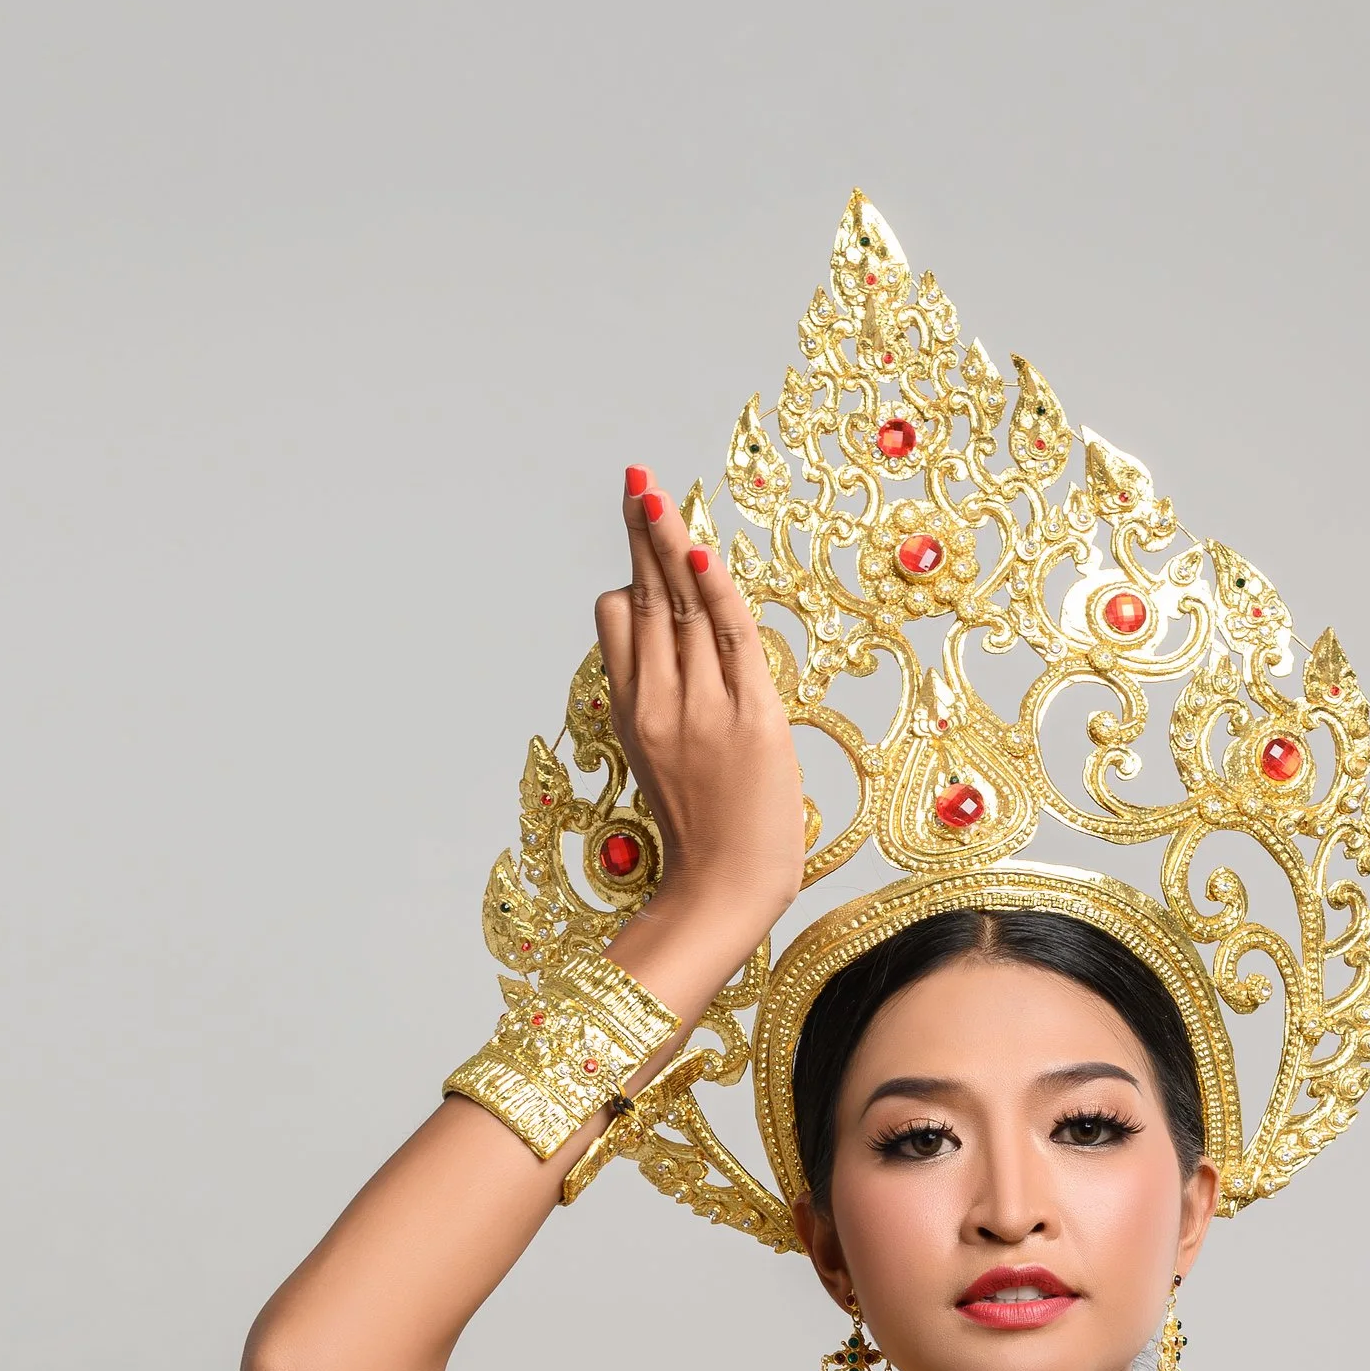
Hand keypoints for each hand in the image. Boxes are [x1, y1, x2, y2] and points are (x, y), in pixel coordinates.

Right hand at [597, 468, 806, 999]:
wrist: (725, 888)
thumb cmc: (704, 833)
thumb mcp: (661, 764)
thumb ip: (661, 705)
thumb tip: (667, 651)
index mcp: (633, 713)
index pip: (619, 622)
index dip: (631, 576)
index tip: (641, 531)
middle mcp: (660, 702)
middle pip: (648, 599)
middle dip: (642, 535)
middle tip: (638, 481)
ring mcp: (703, 709)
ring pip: (683, 609)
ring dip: (673, 545)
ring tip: (660, 496)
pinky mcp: (750, 719)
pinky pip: (731, 639)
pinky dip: (716, 594)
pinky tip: (701, 554)